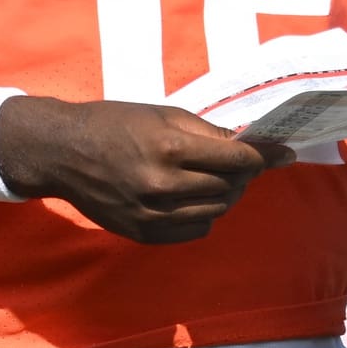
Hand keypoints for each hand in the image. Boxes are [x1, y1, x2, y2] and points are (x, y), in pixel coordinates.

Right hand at [0, 97, 295, 243]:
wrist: (63, 153)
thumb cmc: (114, 123)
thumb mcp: (161, 114)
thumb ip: (206, 132)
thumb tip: (247, 144)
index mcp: (168, 148)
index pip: (235, 159)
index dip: (263, 156)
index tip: (283, 153)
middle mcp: (162, 185)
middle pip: (228, 188)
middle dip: (244, 175)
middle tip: (245, 163)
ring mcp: (152, 214)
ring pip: (215, 212)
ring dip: (226, 196)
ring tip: (220, 180)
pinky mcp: (143, 233)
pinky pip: (193, 231)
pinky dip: (204, 216)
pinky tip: (195, 198)